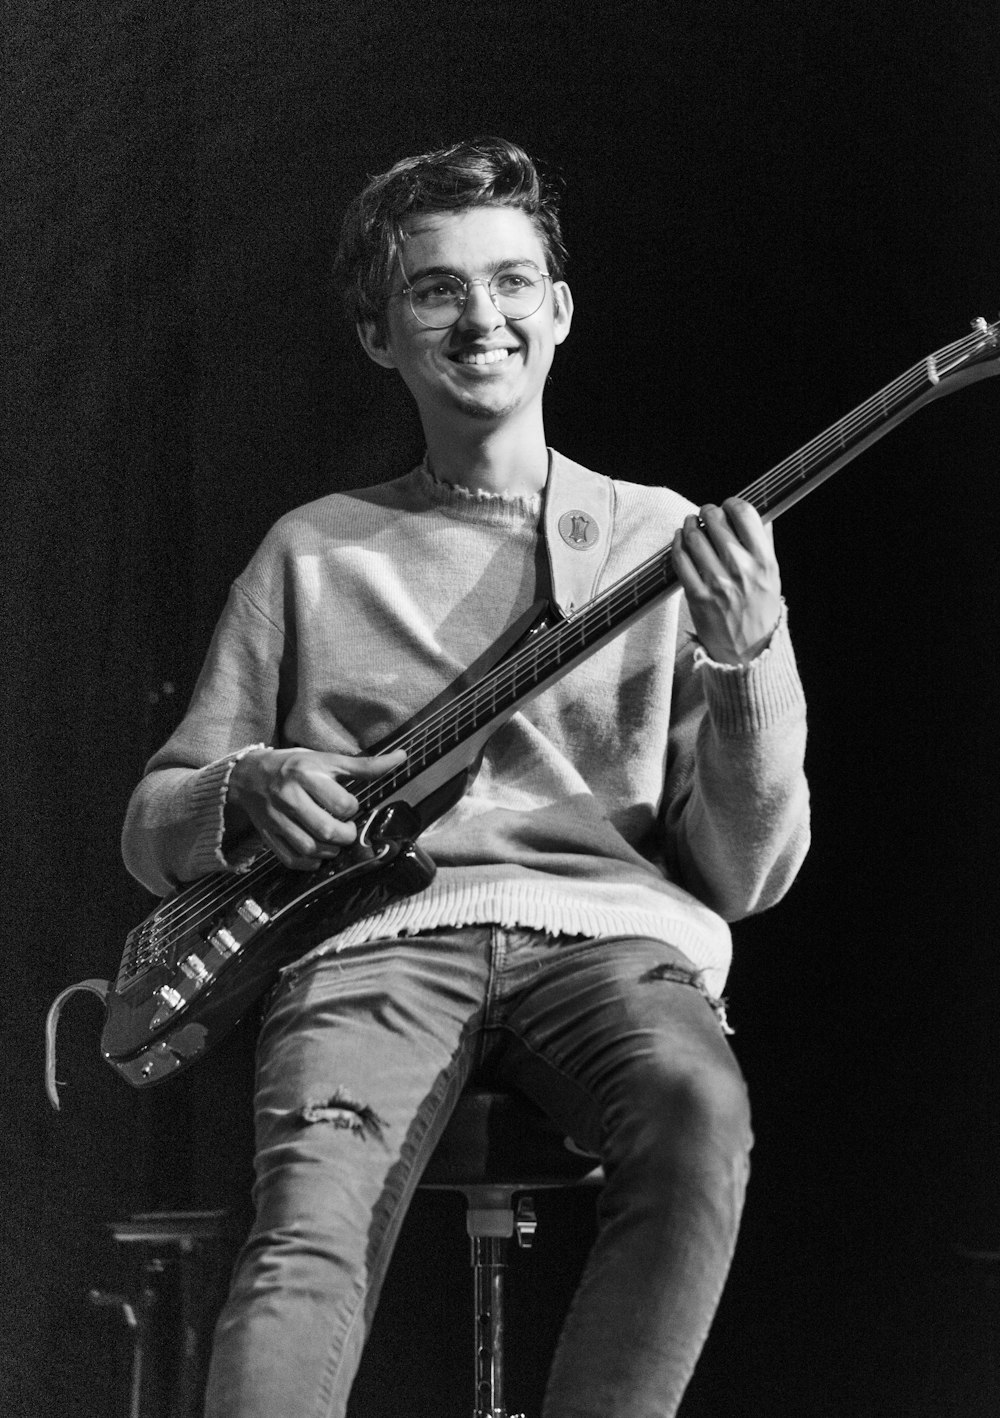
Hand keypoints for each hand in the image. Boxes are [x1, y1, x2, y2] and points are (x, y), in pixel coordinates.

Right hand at [226, 746, 406, 869]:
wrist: (249, 775)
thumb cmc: (294, 766)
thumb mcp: (327, 760)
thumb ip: (364, 765)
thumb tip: (402, 758)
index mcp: (306, 774)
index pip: (343, 804)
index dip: (352, 809)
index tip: (347, 806)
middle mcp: (289, 797)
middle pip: (327, 830)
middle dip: (345, 835)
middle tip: (346, 830)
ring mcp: (276, 819)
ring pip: (310, 849)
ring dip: (329, 851)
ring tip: (333, 841)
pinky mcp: (268, 836)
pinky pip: (291, 859)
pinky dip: (309, 863)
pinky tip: (317, 853)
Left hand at [671, 498, 781, 665]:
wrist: (748, 652)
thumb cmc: (760, 611)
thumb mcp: (772, 576)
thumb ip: (765, 544)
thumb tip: (759, 514)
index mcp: (764, 561)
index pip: (745, 515)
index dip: (732, 503)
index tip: (727, 505)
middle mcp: (741, 569)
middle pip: (715, 521)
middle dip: (707, 512)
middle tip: (704, 514)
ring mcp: (718, 583)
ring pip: (694, 537)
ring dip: (688, 525)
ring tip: (690, 525)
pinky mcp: (697, 596)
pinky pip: (680, 559)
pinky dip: (676, 544)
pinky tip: (679, 540)